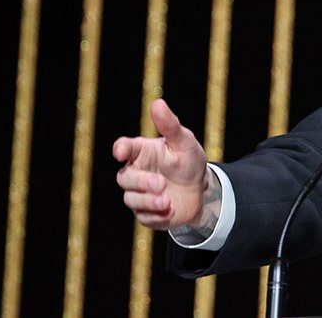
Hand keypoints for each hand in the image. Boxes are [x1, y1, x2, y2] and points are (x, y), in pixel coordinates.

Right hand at [113, 98, 211, 230]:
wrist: (201, 189)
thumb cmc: (188, 160)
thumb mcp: (184, 141)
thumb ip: (170, 125)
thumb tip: (157, 103)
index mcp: (142, 152)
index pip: (125, 147)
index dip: (121, 148)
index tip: (121, 151)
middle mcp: (136, 173)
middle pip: (124, 178)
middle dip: (141, 182)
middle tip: (161, 183)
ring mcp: (139, 194)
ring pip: (131, 200)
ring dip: (148, 201)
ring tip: (167, 201)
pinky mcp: (146, 213)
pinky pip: (143, 217)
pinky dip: (156, 216)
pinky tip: (170, 210)